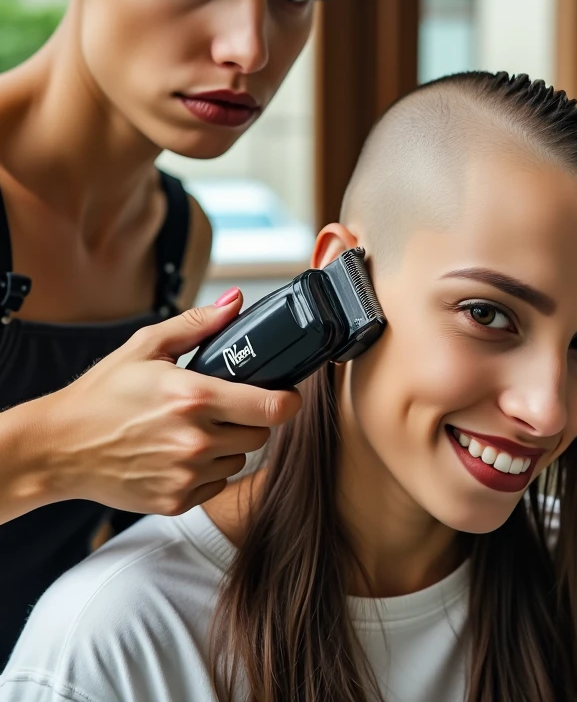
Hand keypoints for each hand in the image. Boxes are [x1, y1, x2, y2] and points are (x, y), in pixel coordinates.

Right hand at [41, 295, 301, 515]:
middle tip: (223, 407)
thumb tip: (235, 302)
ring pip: (240, 460)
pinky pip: (217, 485)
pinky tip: (181, 453)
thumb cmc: (101, 395)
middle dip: (250, 418)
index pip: (271, 407)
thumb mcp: (147, 346)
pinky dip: (208, 471)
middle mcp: (195, 440)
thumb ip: (198, 324)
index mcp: (194, 397)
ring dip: (229, 445)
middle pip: (261, 435)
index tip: (287, 394)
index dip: (287, 399)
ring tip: (195, 429)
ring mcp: (186, 475)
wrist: (60, 447)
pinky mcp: (176, 501)